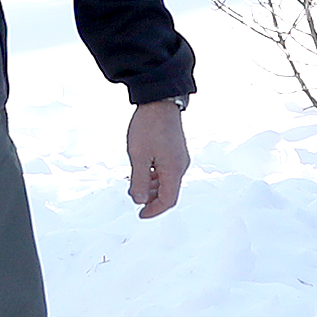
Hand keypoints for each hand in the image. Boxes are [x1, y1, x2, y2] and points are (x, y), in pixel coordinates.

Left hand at [125, 101, 189, 218]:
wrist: (159, 101)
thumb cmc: (148, 127)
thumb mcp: (138, 157)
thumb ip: (139, 182)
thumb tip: (139, 200)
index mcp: (173, 170)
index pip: (167, 201)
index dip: (154, 211)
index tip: (141, 214)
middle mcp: (180, 166)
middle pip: (168, 192)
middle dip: (151, 199)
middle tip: (135, 199)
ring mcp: (179, 157)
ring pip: (167, 181)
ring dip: (152, 188)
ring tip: (136, 186)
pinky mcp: (176, 150)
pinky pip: (167, 171)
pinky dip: (155, 176)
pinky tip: (143, 172)